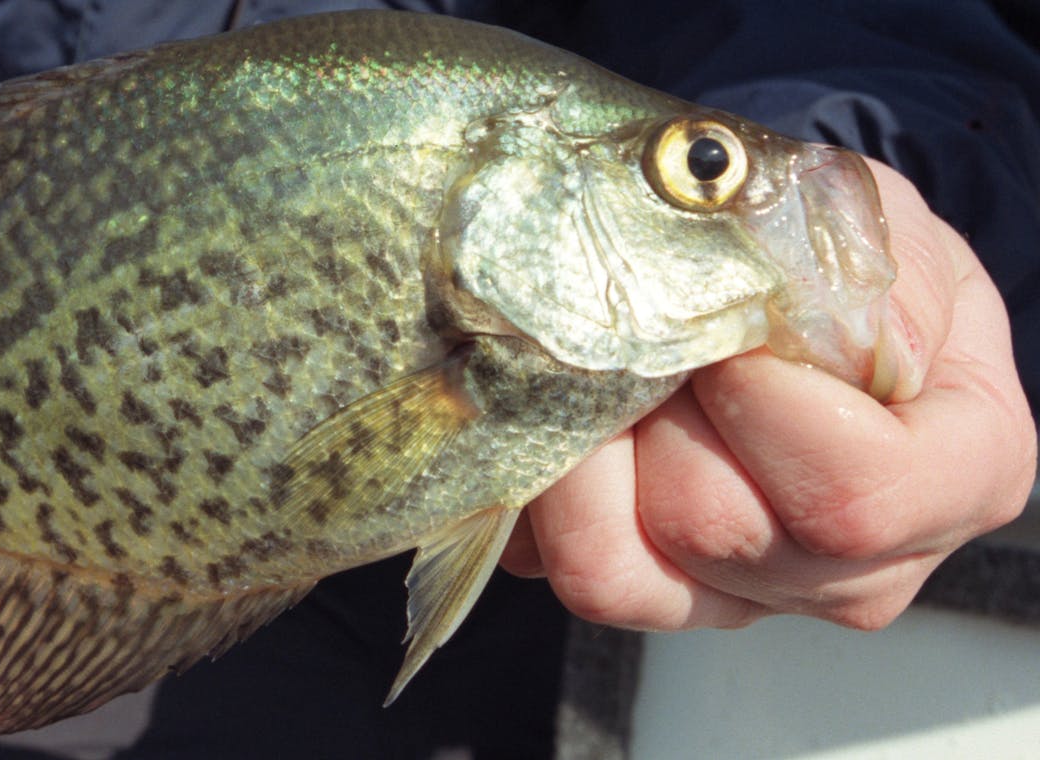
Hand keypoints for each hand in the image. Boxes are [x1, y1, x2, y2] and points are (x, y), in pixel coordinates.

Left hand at [501, 159, 1036, 630]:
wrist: (787, 288)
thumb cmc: (844, 257)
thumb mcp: (882, 227)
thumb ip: (858, 270)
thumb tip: (786, 323)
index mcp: (961, 478)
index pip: (854, 497)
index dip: (763, 405)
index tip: (729, 324)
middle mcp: (860, 569)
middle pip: (716, 527)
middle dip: (657, 409)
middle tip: (647, 327)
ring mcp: (748, 596)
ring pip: (621, 563)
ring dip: (585, 445)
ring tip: (599, 365)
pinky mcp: (650, 597)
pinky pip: (561, 568)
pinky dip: (540, 490)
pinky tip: (561, 416)